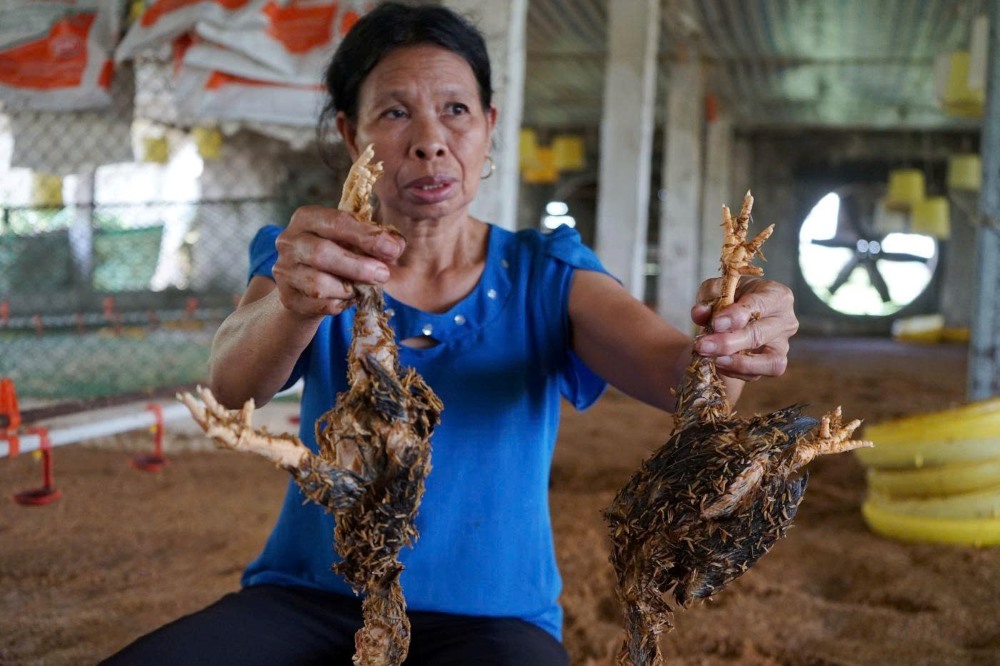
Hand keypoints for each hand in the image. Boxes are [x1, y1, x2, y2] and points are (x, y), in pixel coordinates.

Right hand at [271, 205, 404, 316]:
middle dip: (358, 266)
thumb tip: (397, 245)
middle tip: (383, 274)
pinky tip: (347, 298)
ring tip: (362, 288)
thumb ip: (376, 240)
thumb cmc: (338, 257)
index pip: (337, 222)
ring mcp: (284, 270)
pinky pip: (319, 304)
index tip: (393, 249)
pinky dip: (340, 304)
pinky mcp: (287, 297)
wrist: (307, 288)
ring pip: (319, 284)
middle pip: (322, 253)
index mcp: (307, 218)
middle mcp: (289, 241)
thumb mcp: (355, 242)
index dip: (368, 236)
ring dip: (349, 288)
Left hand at [689, 276, 797, 381]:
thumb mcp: (717, 289)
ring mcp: (782, 345)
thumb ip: (708, 298)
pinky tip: (718, 363)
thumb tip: (700, 313)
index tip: (715, 324)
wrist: (735, 314)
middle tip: (703, 346)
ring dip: (738, 364)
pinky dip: (736, 372)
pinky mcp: (773, 364)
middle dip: (728, 343)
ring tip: (713, 359)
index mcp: (776, 296)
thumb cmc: (730, 296)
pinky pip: (758, 374)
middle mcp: (785, 321)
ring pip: (770, 362)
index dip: (736, 317)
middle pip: (760, 335)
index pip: (758, 305)